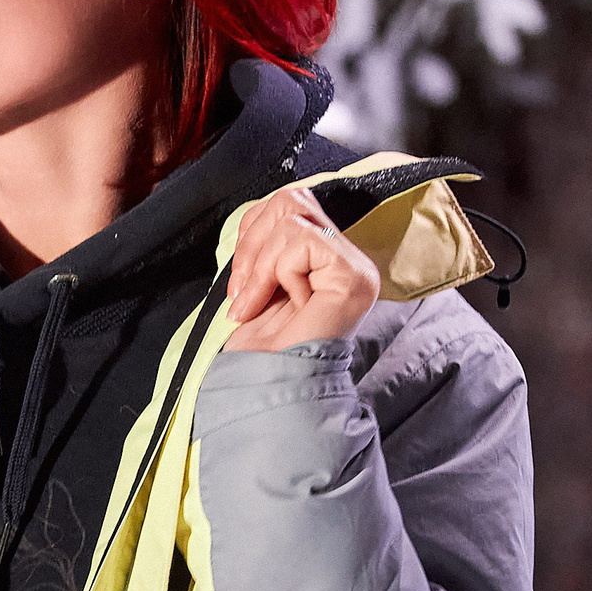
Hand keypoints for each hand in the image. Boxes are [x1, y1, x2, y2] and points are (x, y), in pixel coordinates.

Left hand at [222, 186, 379, 352]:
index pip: (289, 205)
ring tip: (256, 304)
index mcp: (324, 258)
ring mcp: (353, 266)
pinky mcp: (352, 274)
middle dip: (251, 243)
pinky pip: (303, 241)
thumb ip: (263, 249)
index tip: (238, 283)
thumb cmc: (261, 351)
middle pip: (291, 201)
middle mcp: (346, 258)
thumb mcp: (254, 287)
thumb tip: (250, 222)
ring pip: (293, 219)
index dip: (251, 232)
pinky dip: (280, 272)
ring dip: (260, 264)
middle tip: (242, 291)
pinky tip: (288, 305)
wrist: (269, 390)